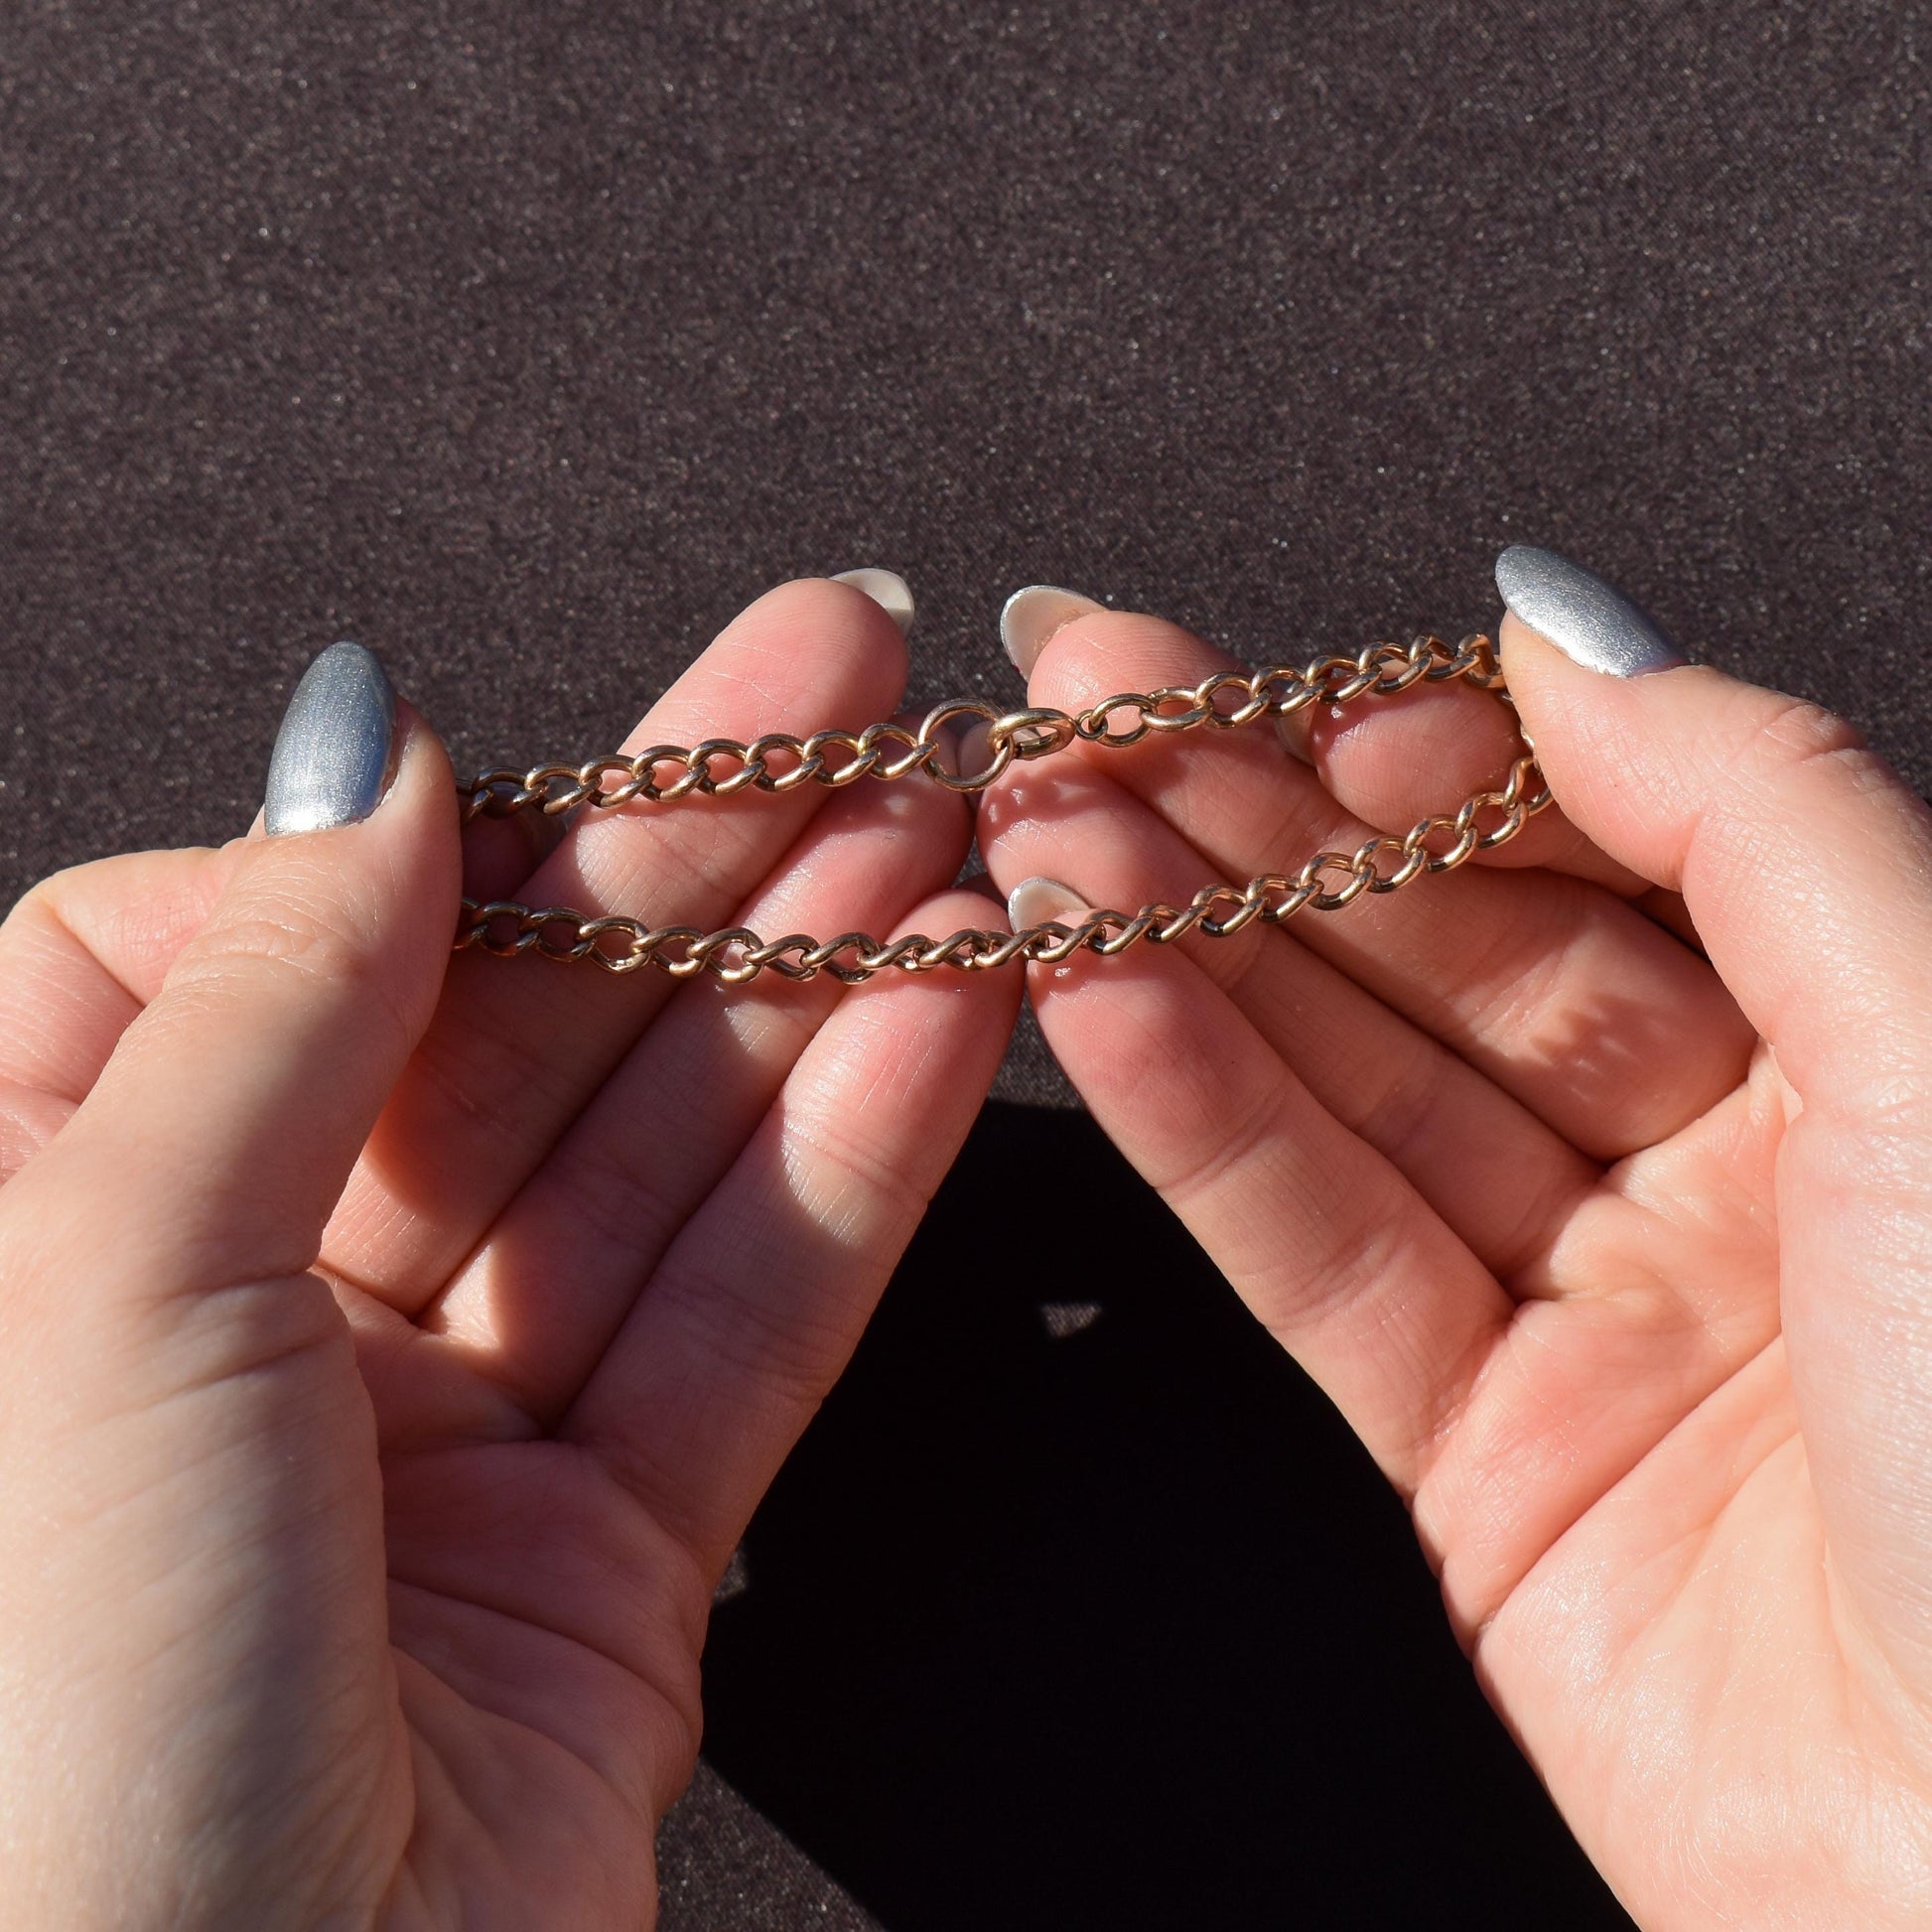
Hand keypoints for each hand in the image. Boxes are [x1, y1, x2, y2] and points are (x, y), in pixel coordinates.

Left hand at [0, 577, 1018, 1928]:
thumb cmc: (48, 1744)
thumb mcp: (107, 1278)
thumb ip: (269, 991)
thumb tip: (369, 744)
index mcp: (61, 1233)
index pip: (255, 954)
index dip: (400, 864)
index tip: (525, 796)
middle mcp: (252, 1323)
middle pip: (504, 1032)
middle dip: (686, 860)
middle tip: (847, 686)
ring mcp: (445, 1438)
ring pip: (656, 1163)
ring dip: (805, 989)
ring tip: (944, 833)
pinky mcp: (608, 1551)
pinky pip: (738, 1321)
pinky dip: (847, 1168)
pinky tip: (945, 1018)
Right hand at [979, 551, 1931, 1928]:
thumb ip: (1752, 810)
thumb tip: (1556, 629)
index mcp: (1867, 1040)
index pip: (1595, 838)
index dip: (1420, 752)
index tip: (1276, 689)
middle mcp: (1726, 1164)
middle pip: (1441, 952)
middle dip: (1258, 827)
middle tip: (1084, 716)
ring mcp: (1589, 1310)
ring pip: (1352, 1093)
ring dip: (1187, 954)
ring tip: (1046, 839)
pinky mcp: (1478, 1460)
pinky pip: (1320, 1255)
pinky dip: (1198, 1127)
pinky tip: (1096, 999)